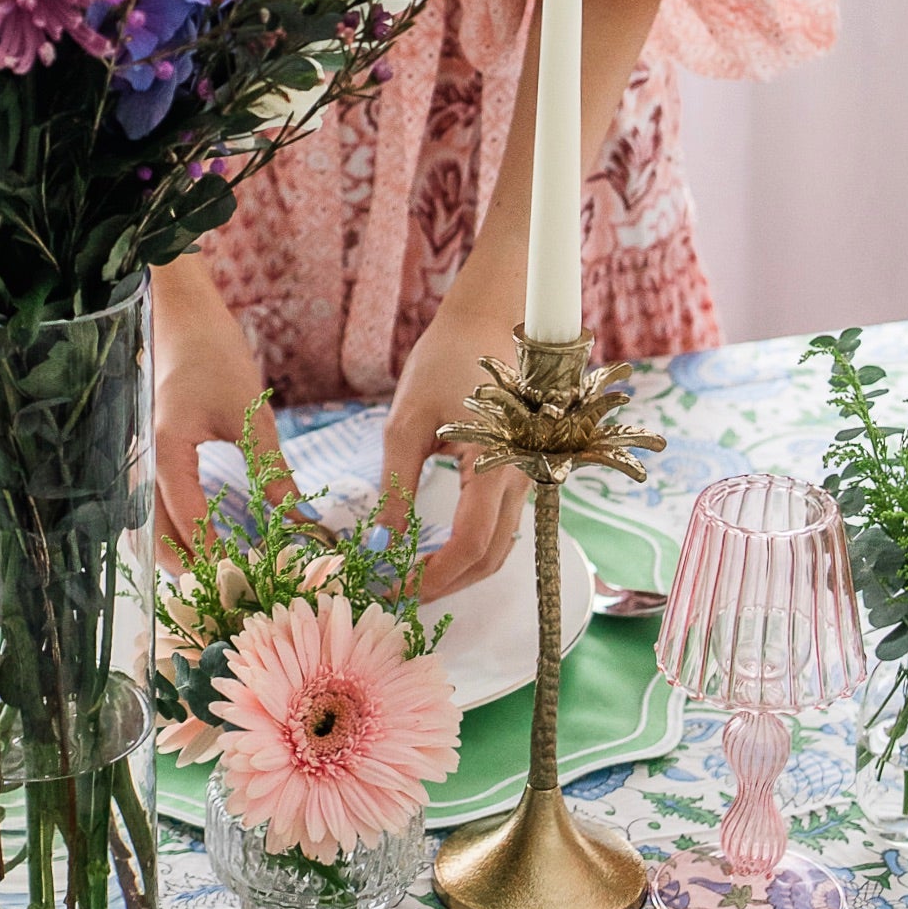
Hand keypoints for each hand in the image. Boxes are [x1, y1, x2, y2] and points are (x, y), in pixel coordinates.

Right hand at [152, 258, 288, 553]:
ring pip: (146, 526)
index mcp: (167, 451)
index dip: (214, 555)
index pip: (186, 520)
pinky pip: (149, 508)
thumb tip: (303, 522)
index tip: (246, 581)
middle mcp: (143, 463)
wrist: (182, 319)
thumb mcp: (250, 414)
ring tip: (217, 575)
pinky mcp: (144, 460)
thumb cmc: (215, 357)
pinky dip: (171, 532)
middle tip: (229, 593)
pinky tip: (200, 542)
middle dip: (187, 568)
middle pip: (154, 534)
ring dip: (176, 553)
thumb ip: (272, 472)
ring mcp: (138, 462)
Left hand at [380, 259, 530, 600]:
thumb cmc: (447, 359)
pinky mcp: (520, 471)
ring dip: (457, 569)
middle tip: (395, 591)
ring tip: (407, 573)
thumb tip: (379, 547)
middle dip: (444, 584)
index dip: (431, 578)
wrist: (490, 317)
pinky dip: (470, 547)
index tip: (392, 589)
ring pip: (499, 545)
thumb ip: (396, 488)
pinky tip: (432, 547)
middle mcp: (523, 478)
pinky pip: (501, 524)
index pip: (468, 547)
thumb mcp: (407, 422)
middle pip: (489, 557)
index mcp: (497, 464)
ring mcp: (527, 476)